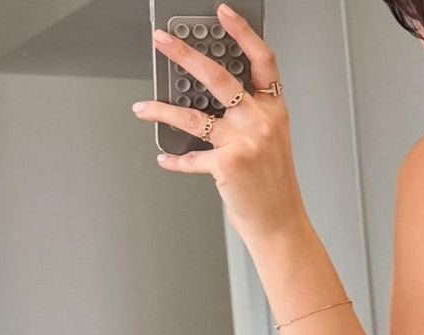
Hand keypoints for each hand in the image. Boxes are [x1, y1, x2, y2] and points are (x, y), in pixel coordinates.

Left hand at [134, 5, 303, 243]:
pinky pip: (191, 157)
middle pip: (218, 77)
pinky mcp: (227, 165)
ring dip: (161, 109)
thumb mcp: (270, 144)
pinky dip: (175, 159)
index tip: (223, 14)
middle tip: (163, 41)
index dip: (242, 33)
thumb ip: (248, 117)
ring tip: (143, 106)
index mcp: (274, 112)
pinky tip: (165, 157)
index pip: (262, 61)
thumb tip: (206, 101)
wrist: (281, 225)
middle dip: (184, 55)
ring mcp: (243, 143)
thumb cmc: (273, 187)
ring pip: (194, 115)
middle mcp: (260, 123)